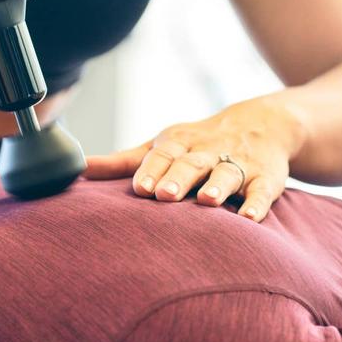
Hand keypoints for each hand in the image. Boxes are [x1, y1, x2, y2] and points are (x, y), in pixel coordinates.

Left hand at [82, 97, 303, 221]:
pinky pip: (263, 191)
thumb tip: (75, 169)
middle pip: (191, 163)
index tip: (139, 188)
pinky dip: (257, 204)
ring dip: (217, 185)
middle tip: (163, 195)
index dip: (151, 170)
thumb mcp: (161, 146)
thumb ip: (120, 162)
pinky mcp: (266, 179)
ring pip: (227, 173)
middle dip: (178, 178)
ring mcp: (238, 164)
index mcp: (179, 143)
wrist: (264, 123)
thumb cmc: (196, 145)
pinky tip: (249, 218)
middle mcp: (207, 151)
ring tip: (206, 201)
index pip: (161, 155)